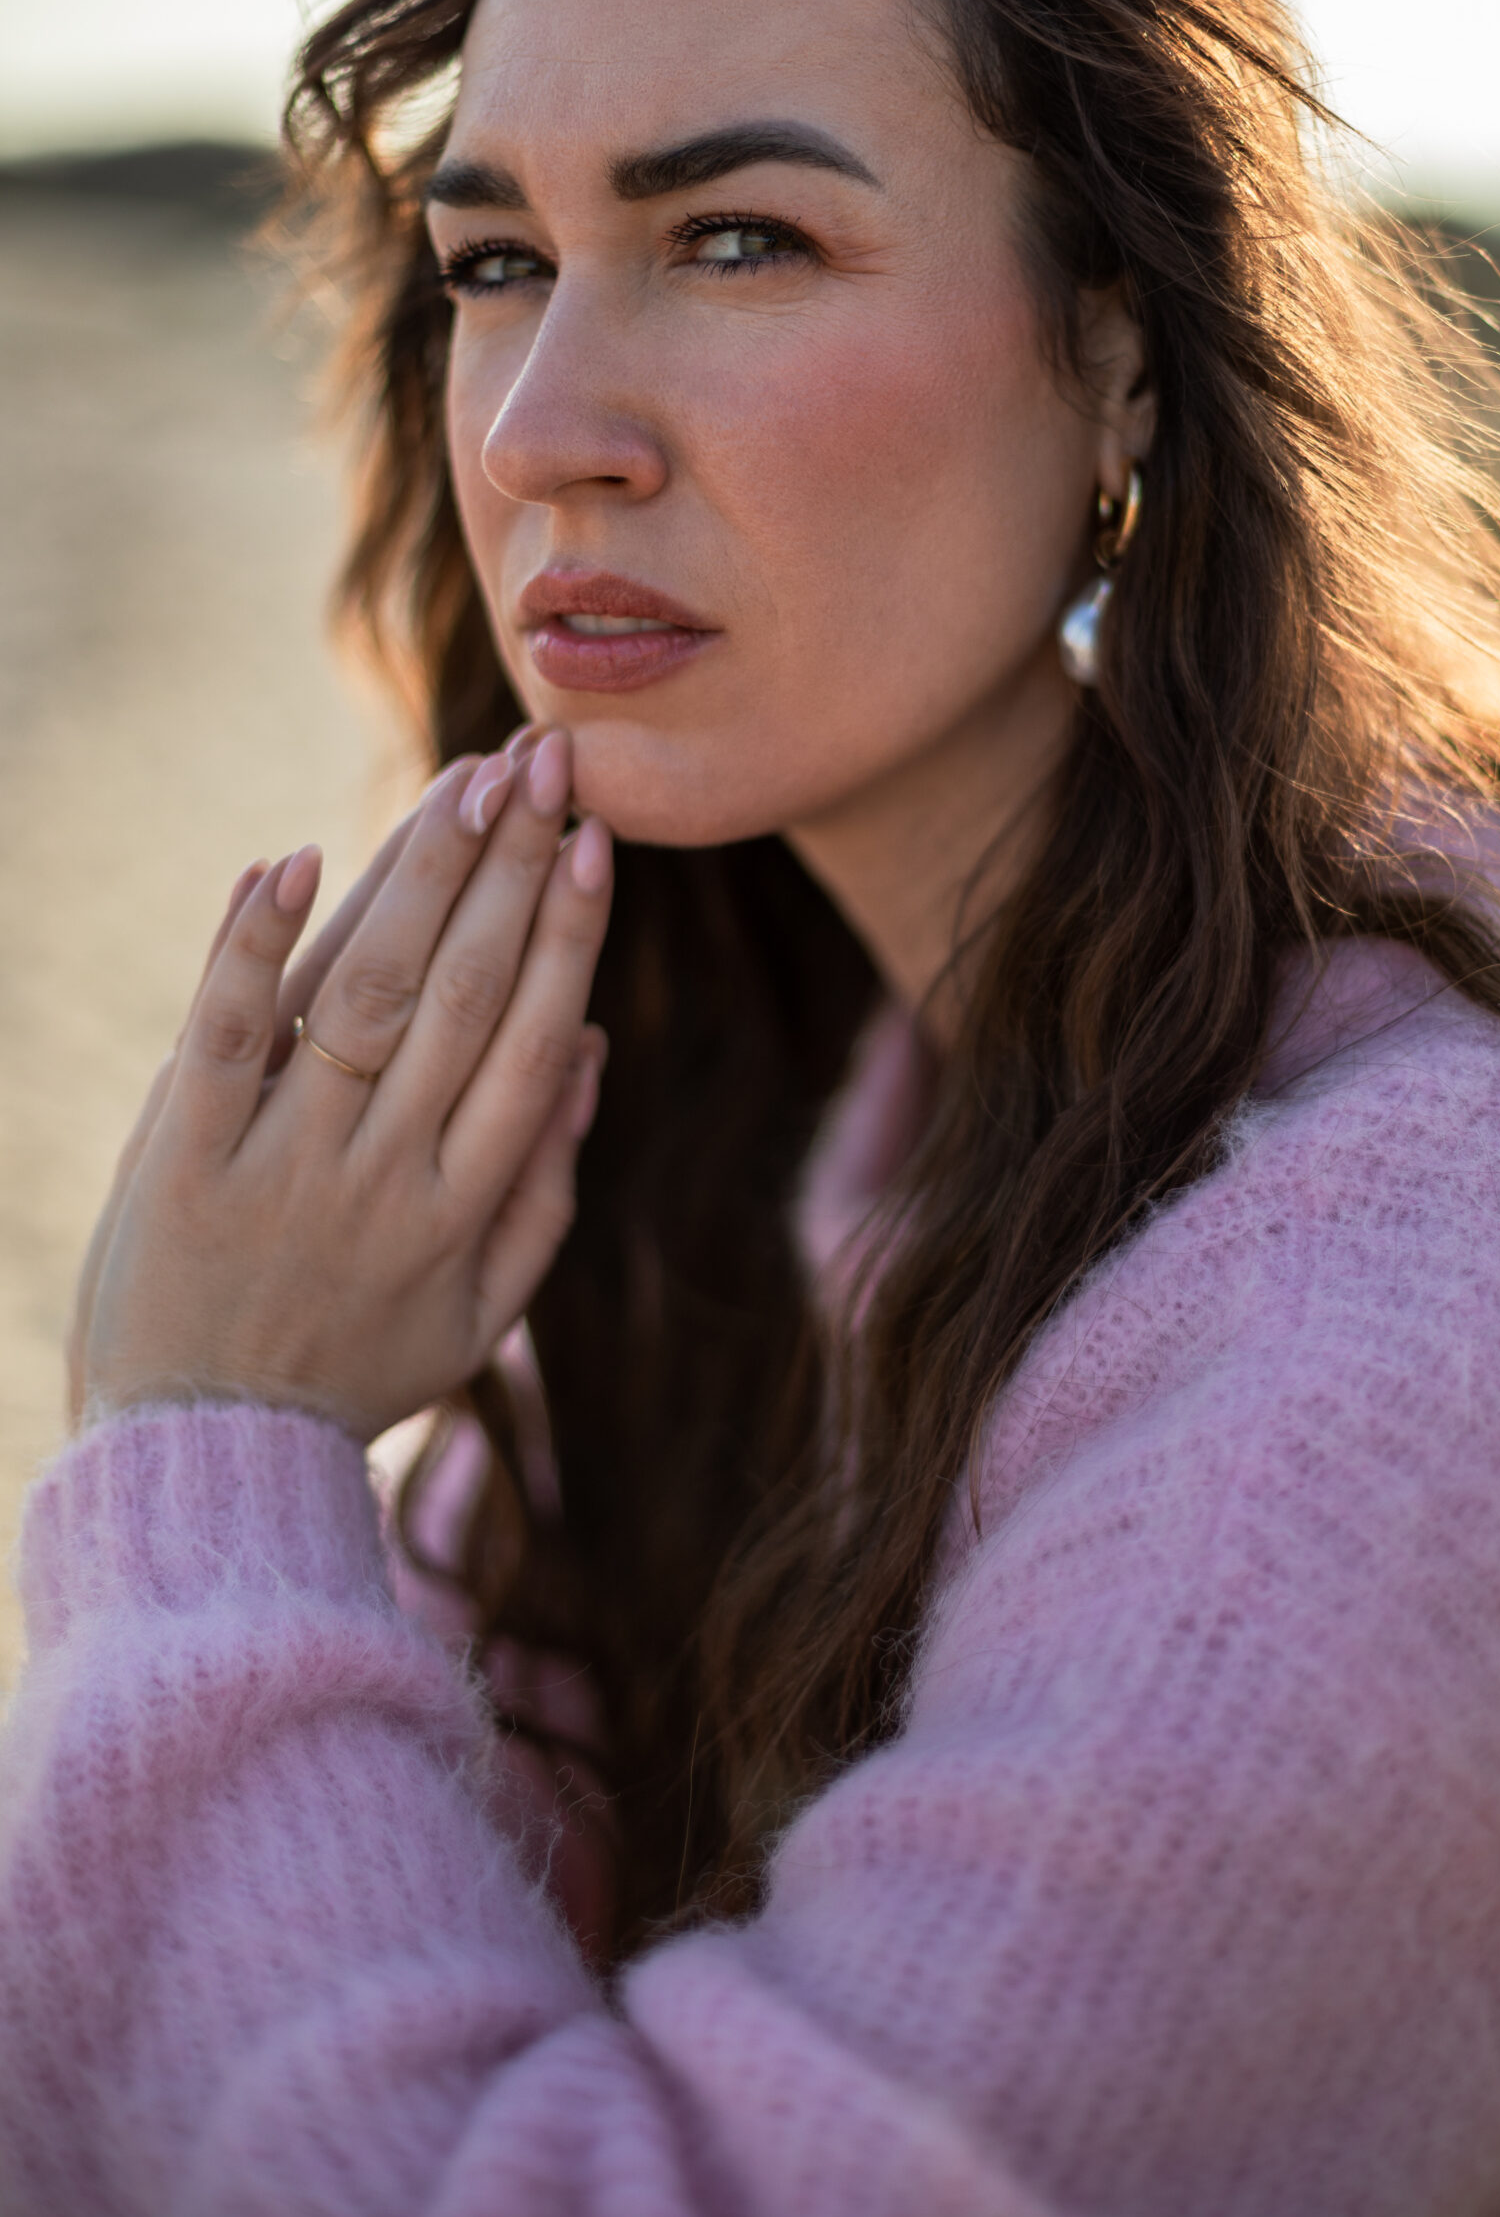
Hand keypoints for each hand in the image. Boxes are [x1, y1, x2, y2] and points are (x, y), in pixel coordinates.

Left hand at [68, 728, 610, 1443]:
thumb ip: (545, 1188)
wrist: (199, 1454)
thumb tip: (594, 1050)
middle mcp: (385, 1174)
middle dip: (512, 867)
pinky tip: (292, 856)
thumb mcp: (480, 1313)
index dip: (571, 931)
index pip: (534, 1038)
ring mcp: (284, 1161)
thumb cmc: (353, 1372)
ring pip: (365, 993)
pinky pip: (226, 1032)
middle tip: (545, 761)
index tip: (597, 839)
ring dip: (419, 877)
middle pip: (464, 994)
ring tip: (466, 781)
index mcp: (464, 1208)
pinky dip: (254, 942)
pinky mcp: (185, 1154)